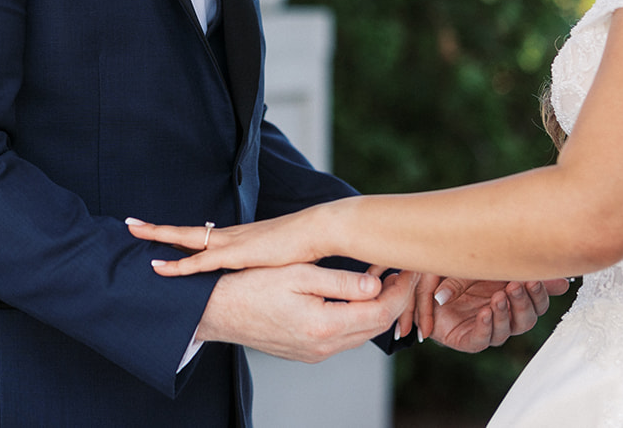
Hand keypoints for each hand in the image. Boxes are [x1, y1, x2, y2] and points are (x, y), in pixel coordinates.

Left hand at [126, 209, 323, 275]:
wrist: (319, 231)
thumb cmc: (305, 245)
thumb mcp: (278, 258)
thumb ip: (265, 264)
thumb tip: (261, 271)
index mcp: (237, 238)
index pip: (200, 234)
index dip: (178, 235)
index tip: (159, 232)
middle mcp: (229, 236)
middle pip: (184, 231)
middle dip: (156, 229)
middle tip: (131, 225)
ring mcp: (230, 243)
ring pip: (186, 239)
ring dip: (159, 236)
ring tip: (134, 232)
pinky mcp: (236, 254)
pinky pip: (201, 262)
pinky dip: (179, 266)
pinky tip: (161, 268)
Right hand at [196, 264, 416, 362]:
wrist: (216, 311)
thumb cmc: (251, 285)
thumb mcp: (297, 273)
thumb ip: (339, 280)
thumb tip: (376, 283)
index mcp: (324, 326)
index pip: (379, 312)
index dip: (399, 291)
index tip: (407, 268)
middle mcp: (323, 347)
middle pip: (375, 327)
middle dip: (394, 300)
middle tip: (402, 271)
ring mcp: (315, 353)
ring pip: (361, 334)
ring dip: (376, 309)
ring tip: (382, 279)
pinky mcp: (307, 352)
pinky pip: (343, 337)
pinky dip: (356, 318)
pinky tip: (355, 296)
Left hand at [411, 276, 569, 351]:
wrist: (422, 281)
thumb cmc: (458, 269)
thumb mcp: (483, 262)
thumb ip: (516, 269)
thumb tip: (561, 281)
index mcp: (514, 296)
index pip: (539, 301)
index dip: (541, 292)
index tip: (535, 278)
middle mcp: (506, 315)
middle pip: (529, 317)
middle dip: (525, 301)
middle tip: (516, 285)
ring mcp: (489, 328)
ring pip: (510, 329)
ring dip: (506, 312)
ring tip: (498, 297)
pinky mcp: (470, 339)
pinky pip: (483, 338)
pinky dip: (486, 325)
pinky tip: (485, 312)